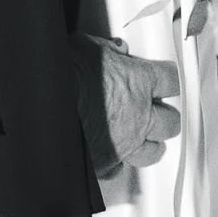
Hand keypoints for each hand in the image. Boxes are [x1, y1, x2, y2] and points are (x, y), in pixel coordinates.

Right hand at [71, 35, 182, 177]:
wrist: (46, 106)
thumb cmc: (66, 76)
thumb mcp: (86, 47)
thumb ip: (106, 50)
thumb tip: (113, 49)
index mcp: (138, 81)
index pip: (170, 79)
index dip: (168, 78)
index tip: (165, 79)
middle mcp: (138, 115)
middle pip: (171, 121)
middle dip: (166, 116)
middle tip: (158, 111)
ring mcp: (124, 142)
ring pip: (153, 151)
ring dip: (151, 145)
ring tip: (146, 140)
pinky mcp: (106, 162)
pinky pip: (119, 168)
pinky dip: (117, 164)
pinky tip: (113, 158)